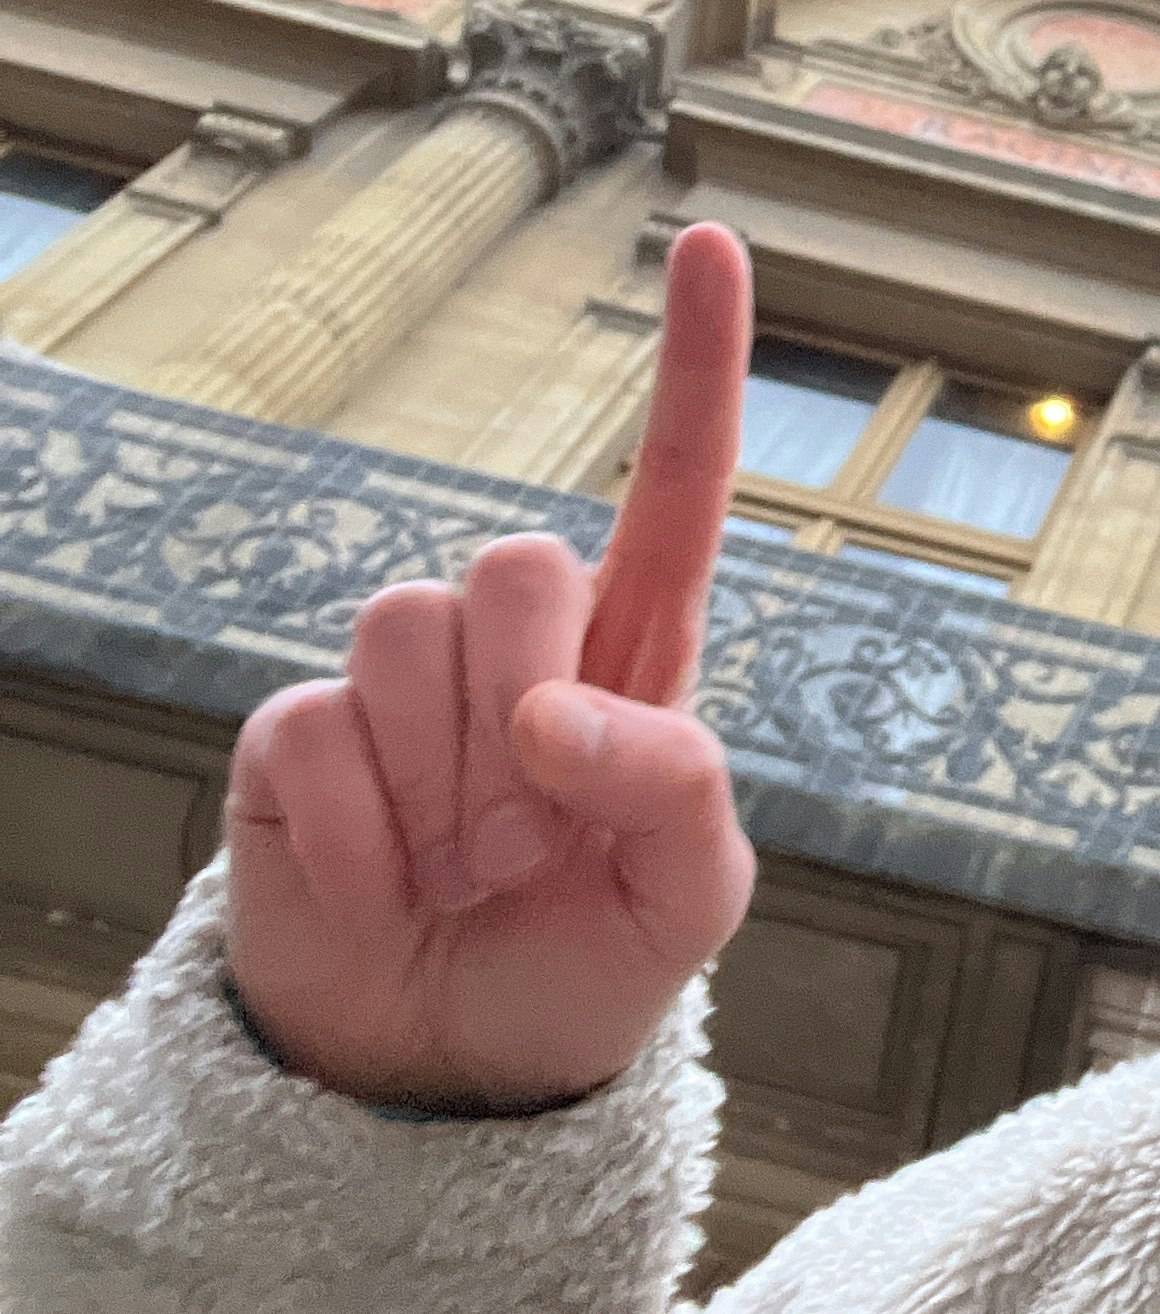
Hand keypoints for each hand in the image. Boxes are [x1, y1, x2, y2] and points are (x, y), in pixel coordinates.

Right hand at [221, 224, 758, 1111]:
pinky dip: (360, 836)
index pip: (674, 490)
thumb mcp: (688, 900)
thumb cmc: (587, 964)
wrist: (447, 1074)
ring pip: (407, 633)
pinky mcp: (296, 737)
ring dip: (441, 786)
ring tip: (458, 867)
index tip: (710, 239)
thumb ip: (672, 787)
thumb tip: (554, 714)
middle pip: (516, 563)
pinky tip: (380, 884)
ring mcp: (399, 684)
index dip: (697, 366)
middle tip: (527, 842)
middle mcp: (515, 647)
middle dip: (526, 715)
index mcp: (635, 661)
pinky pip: (319, 730)